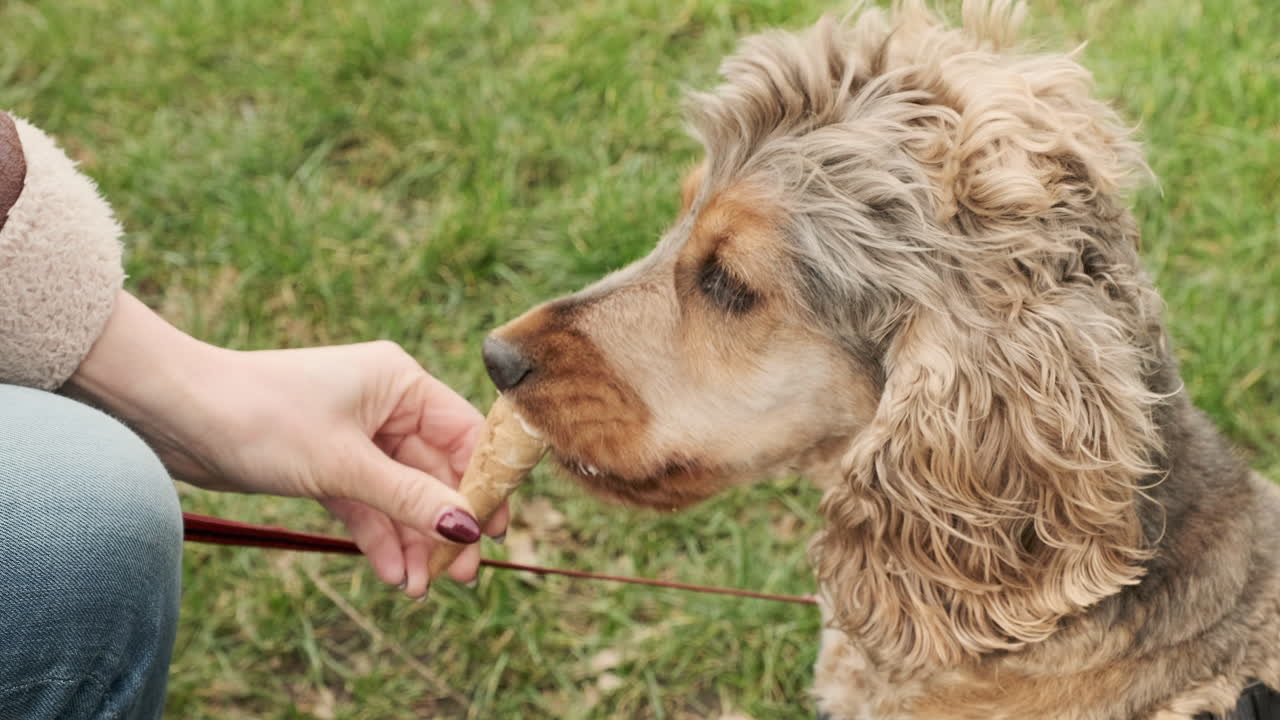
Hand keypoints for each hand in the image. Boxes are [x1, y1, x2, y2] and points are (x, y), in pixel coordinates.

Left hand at [70, 292, 506, 595]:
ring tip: (418, 587)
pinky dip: (378, 534)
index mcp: (399, 381)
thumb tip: (466, 528)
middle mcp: (385, 404)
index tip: (494, 531)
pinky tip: (390, 572)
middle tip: (459, 575)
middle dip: (443, 523)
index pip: (463, 433)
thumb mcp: (342, 464)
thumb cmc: (260, 416)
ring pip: (401, 492)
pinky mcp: (328, 461)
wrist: (174, 413)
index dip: (482, 483)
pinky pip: (367, 501)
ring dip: (410, 538)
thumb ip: (408, 498)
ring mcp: (357, 434)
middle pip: (435, 470)